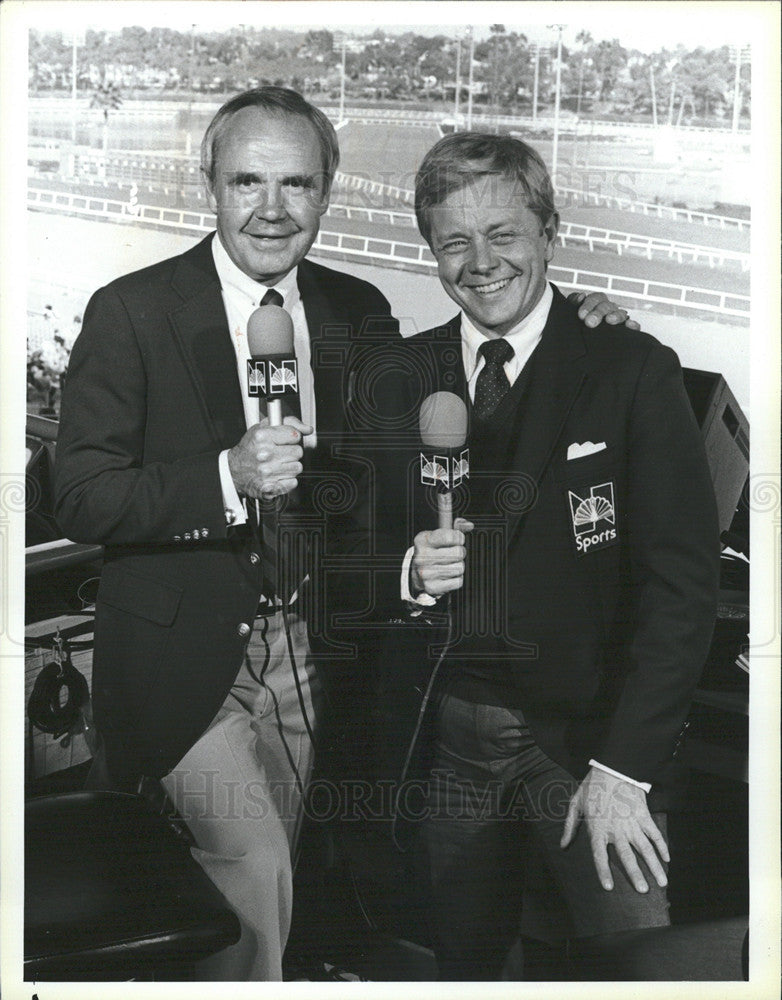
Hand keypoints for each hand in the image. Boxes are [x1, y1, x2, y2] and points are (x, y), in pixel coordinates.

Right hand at [227, 416, 312, 498]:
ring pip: (297, 467)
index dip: (292, 438)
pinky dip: (287, 480)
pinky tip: (277, 475)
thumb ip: (288, 423)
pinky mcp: (270, 487)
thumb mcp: (263, 428)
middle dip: (291, 452)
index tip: (286, 440)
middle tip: (280, 453)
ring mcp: (267, 472)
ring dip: (290, 466)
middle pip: (298, 452)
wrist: (234, 470)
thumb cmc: (250, 449)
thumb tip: (307, 429)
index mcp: (263, 437)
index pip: (295, 435)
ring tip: (278, 464)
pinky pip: (293, 482)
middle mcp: (264, 454)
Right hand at [410, 516, 473, 597]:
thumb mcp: (439, 536)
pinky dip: (456, 579)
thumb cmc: (433, 552)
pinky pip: (458, 581)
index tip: (457, 539)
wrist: (418, 574)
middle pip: (458, 553)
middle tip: (454, 554)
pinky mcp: (432, 587)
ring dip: (458, 566)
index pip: (450, 537)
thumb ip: (455, 528)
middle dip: (460, 553)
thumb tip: (469, 525)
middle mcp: (422, 557)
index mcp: (423, 541)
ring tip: (450, 565)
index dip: (458, 538)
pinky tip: (448, 576)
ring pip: (459, 568)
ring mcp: (426, 573)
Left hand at [560, 766, 668, 892]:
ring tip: (662, 882)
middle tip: (643, 891)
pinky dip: (662, 846)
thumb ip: (570, 826)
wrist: (612, 767)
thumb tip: (563, 845)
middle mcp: (616, 829)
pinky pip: (655, 834)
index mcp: (598, 828)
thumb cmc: (592, 786)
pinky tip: (667, 859)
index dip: (603, 872)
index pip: (600, 855)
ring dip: (654, 866)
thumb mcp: (575, 804)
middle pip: (627, 856)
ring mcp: (632, 823)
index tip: (609, 887)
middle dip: (636, 875)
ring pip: (645, 849)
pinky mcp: (644, 815)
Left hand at [568, 291, 640, 330]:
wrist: (582, 350)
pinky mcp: (627, 332)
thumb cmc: (578, 327)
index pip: (595, 299)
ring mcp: (618, 320)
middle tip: (590, 322)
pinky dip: (633, 325)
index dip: (589, 305)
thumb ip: (573, 302)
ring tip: (609, 321)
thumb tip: (581, 296)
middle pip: (606, 306)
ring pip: (621, 314)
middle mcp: (608, 310)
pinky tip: (629, 325)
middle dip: (598, 313)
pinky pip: (634, 326)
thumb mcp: (572, 315)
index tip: (581, 315)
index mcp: (596, 304)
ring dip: (615, 316)